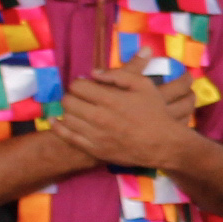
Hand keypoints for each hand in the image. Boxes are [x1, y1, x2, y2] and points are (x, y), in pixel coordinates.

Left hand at [56, 66, 190, 169]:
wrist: (164, 144)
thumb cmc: (155, 113)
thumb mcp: (144, 85)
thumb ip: (118, 75)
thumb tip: (94, 72)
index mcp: (110, 99)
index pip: (78, 86)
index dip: (79, 83)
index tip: (85, 85)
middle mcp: (99, 116)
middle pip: (68, 101)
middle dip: (72, 95)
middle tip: (79, 97)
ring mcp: (95, 135)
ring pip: (66, 118)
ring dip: (68, 110)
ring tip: (76, 109)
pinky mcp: (94, 149)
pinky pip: (68, 137)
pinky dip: (59, 127)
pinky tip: (58, 122)